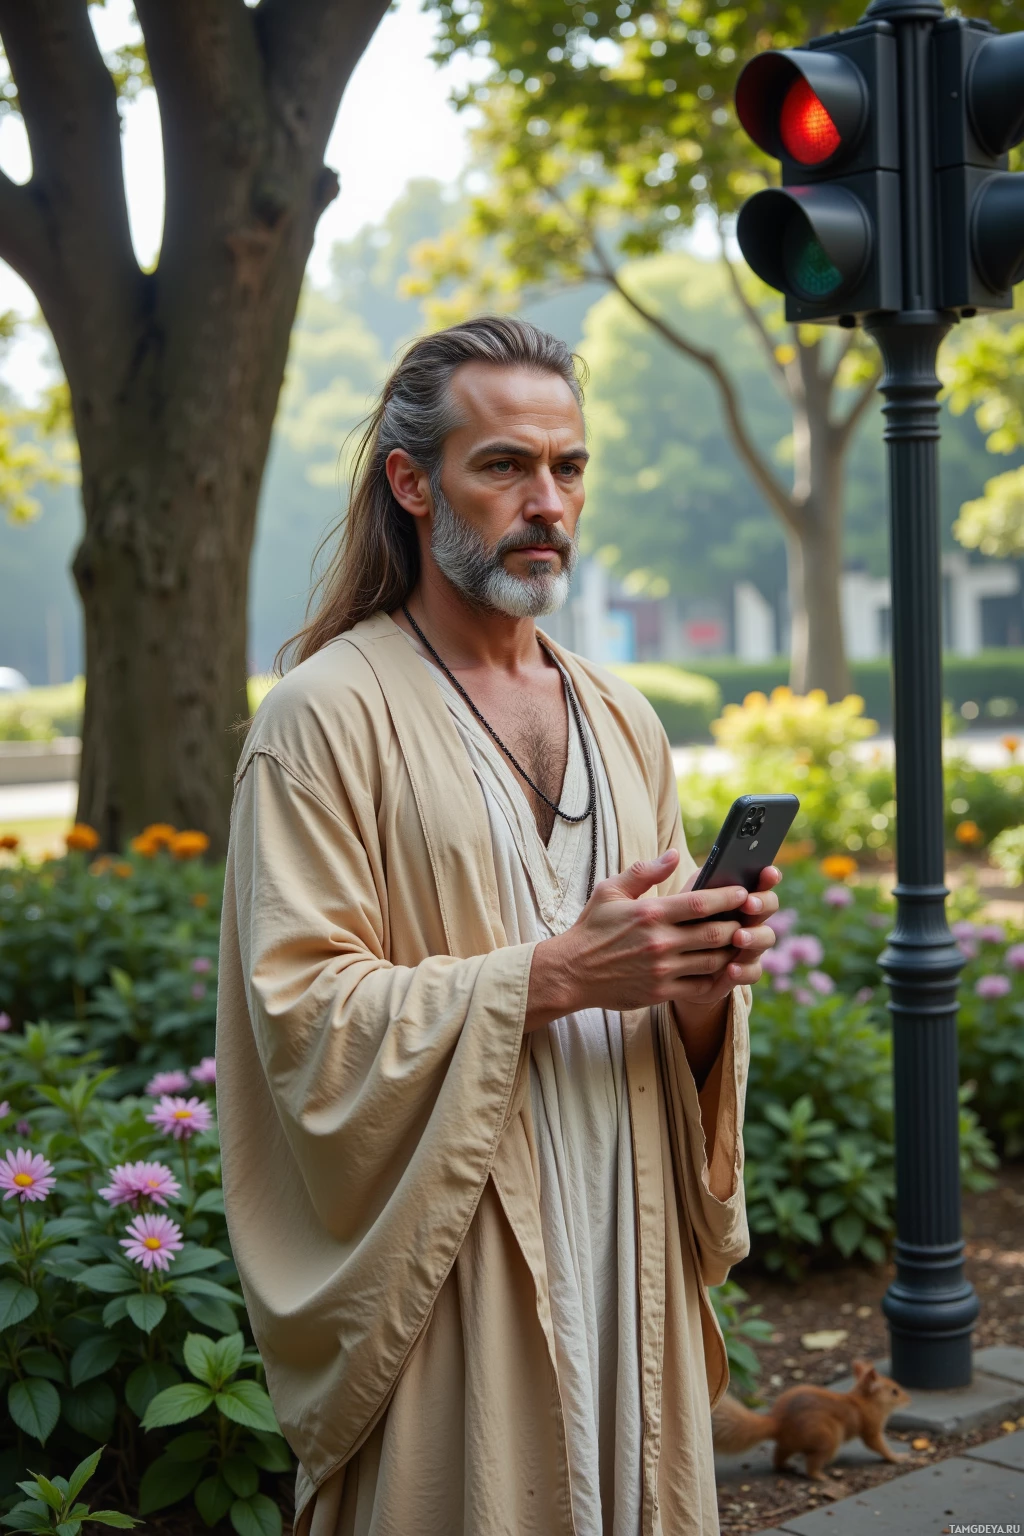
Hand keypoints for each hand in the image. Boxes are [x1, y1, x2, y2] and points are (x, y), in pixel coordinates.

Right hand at [526, 848, 780, 1030]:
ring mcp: (662, 970)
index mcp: (649, 914)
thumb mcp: (610, 891)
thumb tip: (674, 855)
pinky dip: (719, 977)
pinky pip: (701, 986)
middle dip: (738, 925)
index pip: (699, 903)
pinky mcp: (661, 992)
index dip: (727, 897)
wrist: (571, 972)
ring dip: (732, 951)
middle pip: (714, 933)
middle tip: (750, 918)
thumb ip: (644, 872)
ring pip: (713, 960)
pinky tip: (726, 968)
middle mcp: (659, 942)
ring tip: (742, 941)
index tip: (743, 893)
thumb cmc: (592, 928)